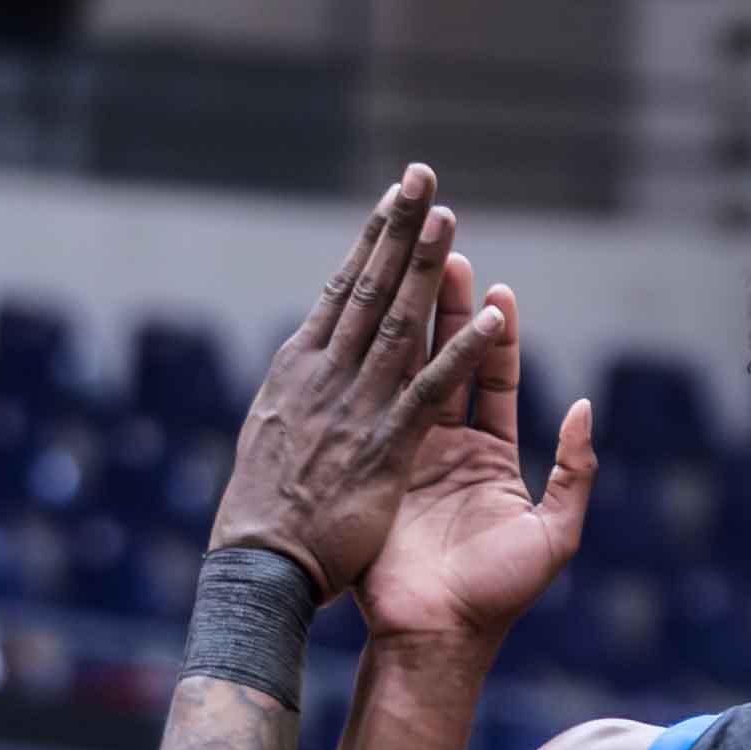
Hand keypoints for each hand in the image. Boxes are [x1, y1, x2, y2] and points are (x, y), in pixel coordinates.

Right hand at [212, 165, 508, 603]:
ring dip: (428, 269)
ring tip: (451, 218)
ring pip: (400, 324)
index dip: (372, 245)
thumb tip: (305, 365)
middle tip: (421, 175)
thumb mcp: (270, 442)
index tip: (392, 201)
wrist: (259, 574)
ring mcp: (357, 410)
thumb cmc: (262, 520)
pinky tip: (492, 317)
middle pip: (373, 291)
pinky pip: (432, 391)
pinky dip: (464, 353)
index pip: (345, 293)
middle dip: (400, 232)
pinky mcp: (385, 449)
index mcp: (302, 372)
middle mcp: (329, 379)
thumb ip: (300, 398)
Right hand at [358, 253, 596, 652]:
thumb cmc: (498, 595)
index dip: (498, 335)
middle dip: (450, 309)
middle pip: (451, 363)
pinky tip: (372, 326)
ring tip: (411, 271)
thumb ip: (574, 473)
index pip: (495, 381)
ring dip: (411, 323)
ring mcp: (406, 458)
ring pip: (411, 374)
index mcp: (490, 459)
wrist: (436, 637)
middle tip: (449, 254)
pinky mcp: (374, 472)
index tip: (500, 290)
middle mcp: (448, 450)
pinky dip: (377, 368)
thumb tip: (581, 409)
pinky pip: (377, 410)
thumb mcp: (553, 535)